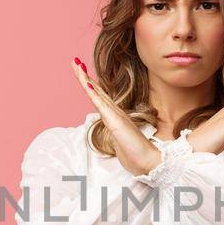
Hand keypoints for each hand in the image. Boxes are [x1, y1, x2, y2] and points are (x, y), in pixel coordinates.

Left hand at [72, 57, 162, 175]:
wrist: (148, 162)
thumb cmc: (136, 154)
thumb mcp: (121, 145)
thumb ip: (118, 139)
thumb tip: (116, 141)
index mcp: (114, 117)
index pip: (99, 97)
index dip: (91, 84)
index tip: (82, 72)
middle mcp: (114, 112)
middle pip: (96, 90)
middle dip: (85, 75)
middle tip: (75, 61)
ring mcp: (114, 115)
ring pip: (96, 93)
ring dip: (85, 79)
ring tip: (77, 65)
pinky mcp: (115, 122)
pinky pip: (101, 105)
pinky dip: (93, 93)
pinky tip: (86, 83)